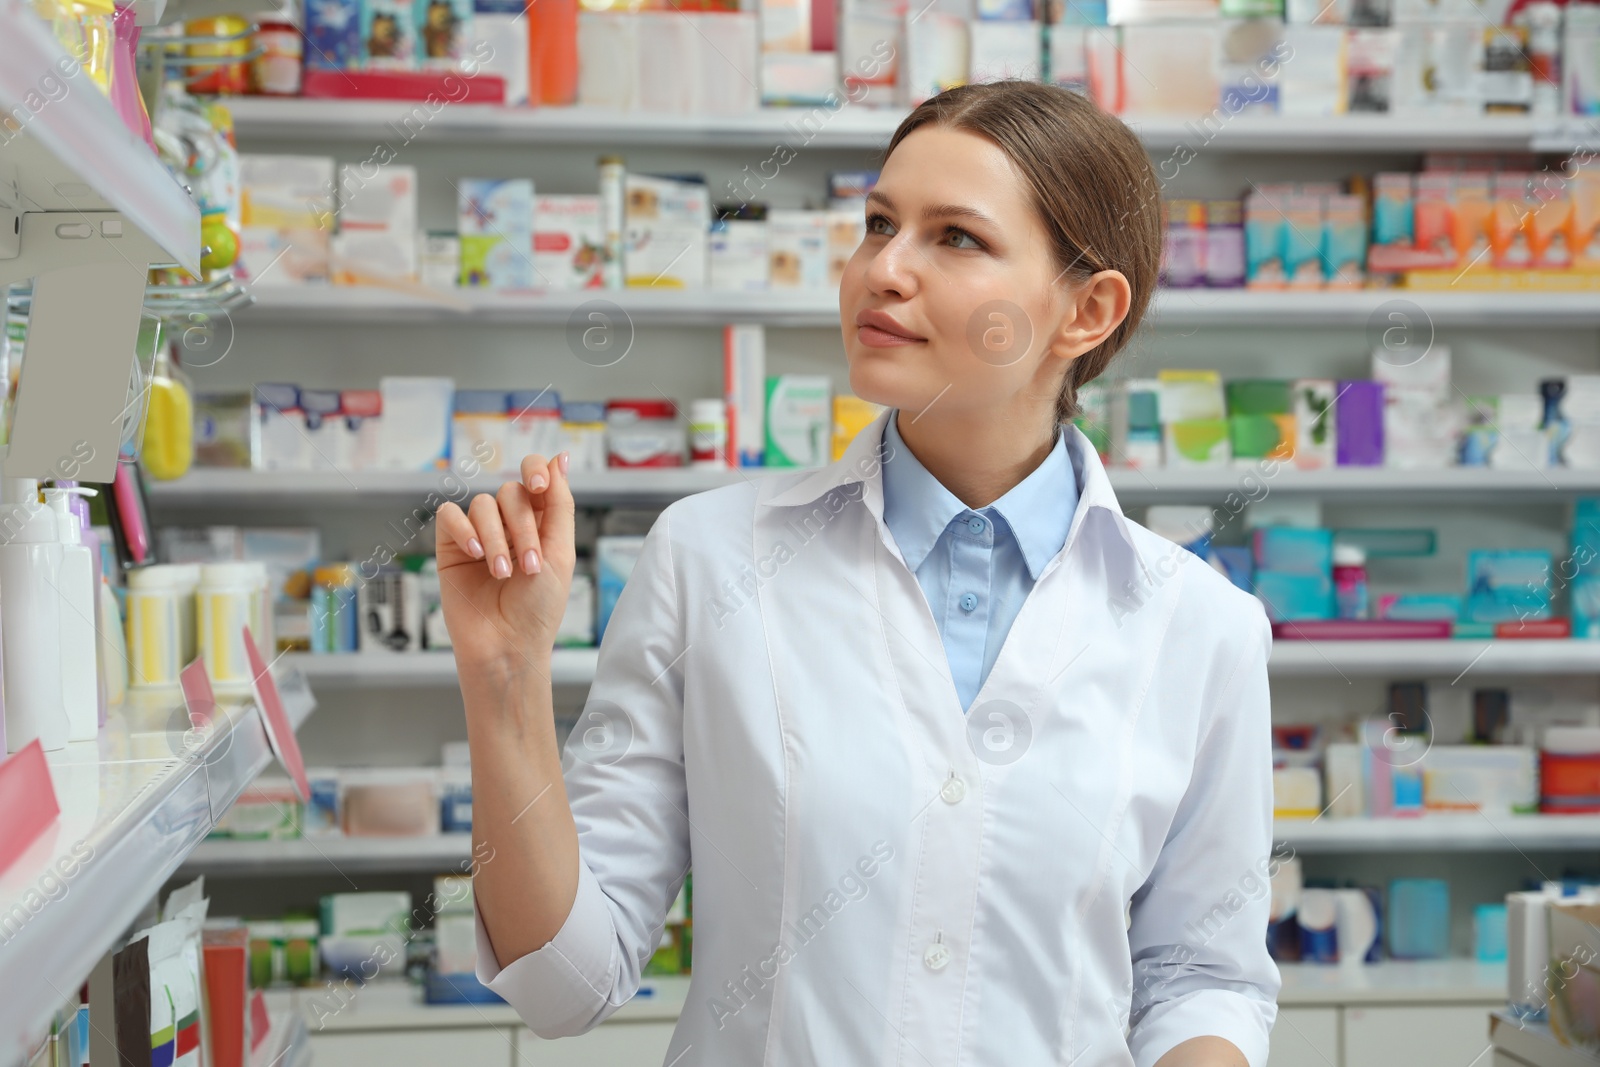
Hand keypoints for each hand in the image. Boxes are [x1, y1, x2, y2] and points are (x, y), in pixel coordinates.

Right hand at [434, 451, 575, 674]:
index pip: (534, 475)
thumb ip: (559, 504)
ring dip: (495, 539)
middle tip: (528, 567)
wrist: (508, 645)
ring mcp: (478, 533)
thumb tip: (561, 457)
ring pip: (482, 505)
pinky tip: (474, 556)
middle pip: (511, 493)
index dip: (536, 470)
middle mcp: (508, 523)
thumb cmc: (538, 608)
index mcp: (539, 522)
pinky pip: (450, 516)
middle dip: (522, 528)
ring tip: (503, 573)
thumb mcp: (560, 553)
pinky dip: (464, 531)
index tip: (539, 486)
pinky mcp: (450, 547)